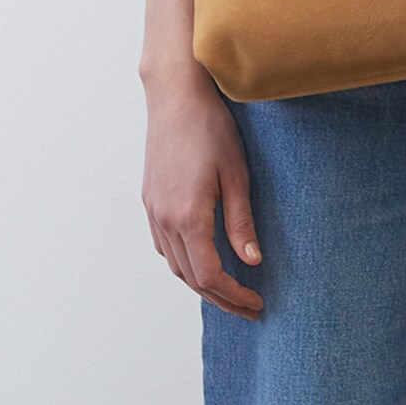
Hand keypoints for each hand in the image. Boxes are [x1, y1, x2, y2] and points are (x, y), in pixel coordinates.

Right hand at [142, 56, 264, 318]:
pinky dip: (183, 262)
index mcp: (188, 216)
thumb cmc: (210, 129)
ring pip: (174, 264)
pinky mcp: (150, 199)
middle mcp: (164, 219)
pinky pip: (163, 245)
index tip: (256, 303)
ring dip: (200, 284)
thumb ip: (241, 223)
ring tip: (228, 291)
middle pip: (190, 277)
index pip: (210, 275)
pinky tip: (201, 260)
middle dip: (220, 298)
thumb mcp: (237, 177)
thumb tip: (251, 262)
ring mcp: (153, 210)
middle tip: (248, 308)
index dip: (234, 296)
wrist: (176, 96)